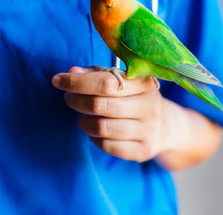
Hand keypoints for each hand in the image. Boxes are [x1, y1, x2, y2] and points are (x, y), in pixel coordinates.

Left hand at [52, 66, 173, 161]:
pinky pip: (107, 146)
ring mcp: (148, 130)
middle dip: (76, 100)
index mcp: (143, 84)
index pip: (105, 82)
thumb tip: (72, 72)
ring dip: (83, 121)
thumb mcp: (119, 80)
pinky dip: (94, 138)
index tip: (57, 80)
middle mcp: (149, 106)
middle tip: (68, 98)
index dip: (77, 82)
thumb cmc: (132, 97)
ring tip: (81, 116)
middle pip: (100, 105)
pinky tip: (95, 131)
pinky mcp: (142, 151)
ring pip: (101, 127)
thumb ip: (95, 74)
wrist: (165, 126)